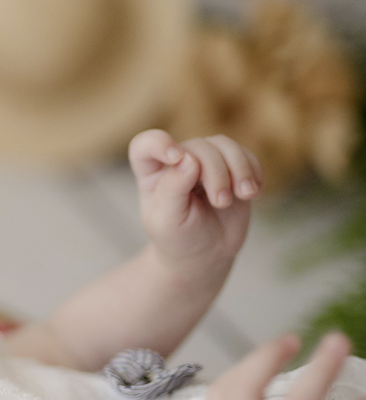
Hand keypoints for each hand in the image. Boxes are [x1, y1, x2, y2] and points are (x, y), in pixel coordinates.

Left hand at [129, 130, 261, 282]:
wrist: (204, 255)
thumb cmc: (178, 239)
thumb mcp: (167, 221)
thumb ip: (173, 189)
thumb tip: (188, 159)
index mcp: (151, 173)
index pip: (146, 145)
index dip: (159, 143)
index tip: (176, 158)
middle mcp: (177, 162)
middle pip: (198, 147)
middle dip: (215, 172)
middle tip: (221, 202)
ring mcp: (206, 162)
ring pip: (224, 145)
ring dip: (239, 168)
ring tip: (244, 194)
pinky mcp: (231, 168)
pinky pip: (246, 154)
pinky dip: (254, 170)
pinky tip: (254, 193)